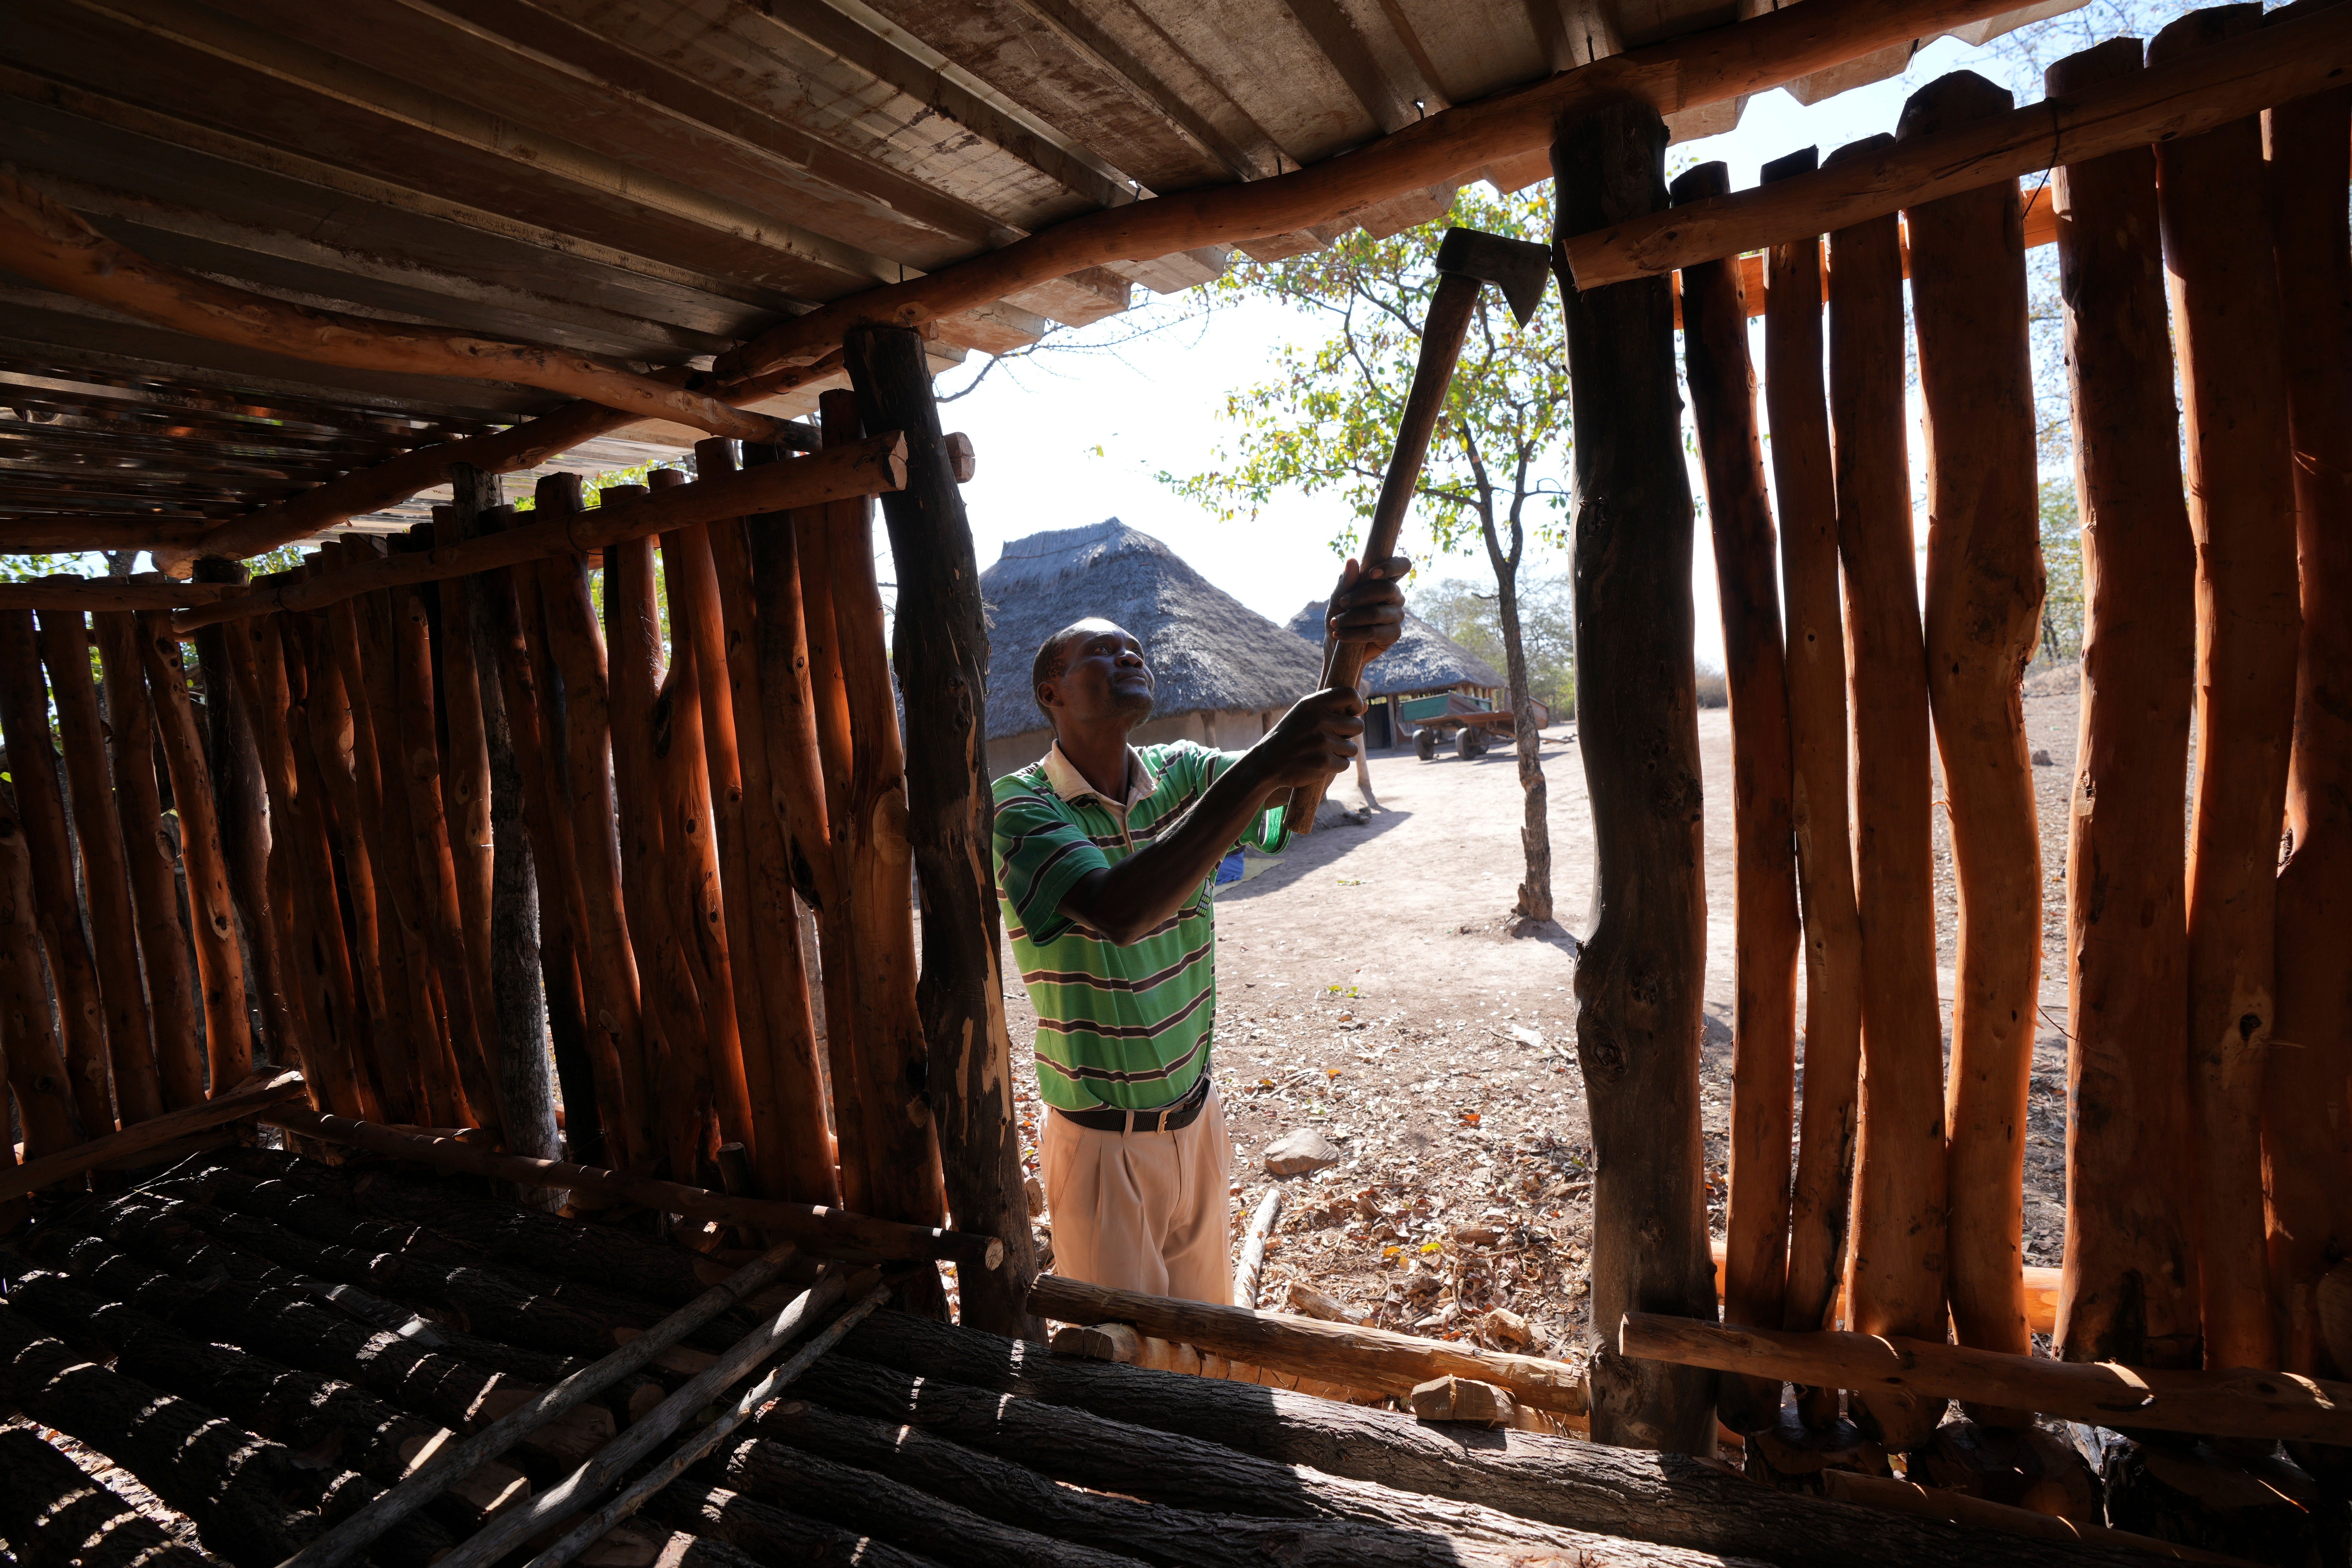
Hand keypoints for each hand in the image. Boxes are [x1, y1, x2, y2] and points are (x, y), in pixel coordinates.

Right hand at [1250, 687, 1365, 791]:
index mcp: (1312, 703)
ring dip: (1341, 752)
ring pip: (1352, 748)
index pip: (1350, 694)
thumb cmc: (1289, 735)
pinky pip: (1344, 764)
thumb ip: (1333, 708)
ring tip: (1322, 752)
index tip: (1350, 714)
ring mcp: (1321, 742)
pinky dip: (1335, 766)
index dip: (1356, 705)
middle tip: (1333, 738)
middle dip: (1349, 735)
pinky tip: (1318, 763)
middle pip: (1358, 725)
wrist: (1266, 762)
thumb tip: (1366, 706)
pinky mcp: (1323, 763)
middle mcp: (1318, 720)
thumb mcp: (1305, 714)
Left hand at [1327, 554, 1411, 658]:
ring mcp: (1397, 616)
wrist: (1337, 643)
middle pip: (1388, 589)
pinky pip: (1374, 632)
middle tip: (1342, 602)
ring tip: (1335, 622)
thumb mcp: (1337, 597)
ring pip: (1377, 613)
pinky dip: (1353, 634)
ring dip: (1352, 618)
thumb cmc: (1340, 614)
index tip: (1371, 573)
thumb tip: (1352, 560)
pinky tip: (1339, 634)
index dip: (1392, 566)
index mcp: (1385, 581)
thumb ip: (1345, 581)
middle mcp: (1395, 597)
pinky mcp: (1394, 634)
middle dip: (1361, 595)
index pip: (1401, 565)